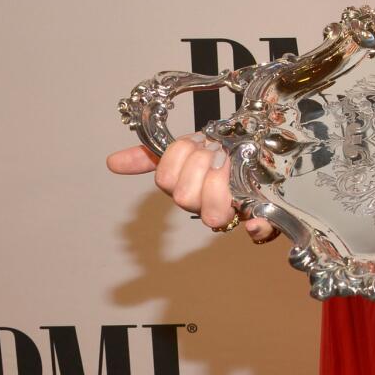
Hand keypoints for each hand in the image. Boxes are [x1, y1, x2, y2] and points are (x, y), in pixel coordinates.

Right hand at [106, 136, 276, 241]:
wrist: (258, 150)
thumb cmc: (220, 152)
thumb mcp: (189, 147)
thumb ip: (151, 156)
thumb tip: (112, 162)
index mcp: (187, 190)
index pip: (166, 181)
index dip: (179, 159)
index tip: (197, 143)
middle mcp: (206, 206)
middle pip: (185, 196)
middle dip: (201, 165)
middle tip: (217, 151)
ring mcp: (234, 213)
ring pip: (214, 214)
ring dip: (221, 183)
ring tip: (233, 162)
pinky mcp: (263, 217)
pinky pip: (259, 230)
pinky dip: (256, 226)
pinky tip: (254, 222)